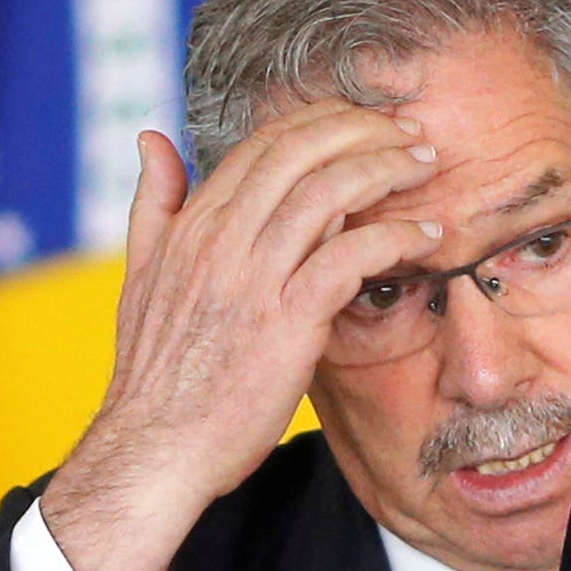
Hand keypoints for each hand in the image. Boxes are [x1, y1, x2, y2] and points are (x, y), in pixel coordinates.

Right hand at [41, 100, 443, 570]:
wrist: (155, 448)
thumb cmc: (156, 375)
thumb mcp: (141, 275)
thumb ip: (153, 205)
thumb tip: (152, 139)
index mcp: (192, 225)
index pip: (264, 143)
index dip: (322, 121)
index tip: (364, 122)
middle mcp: (221, 240)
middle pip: (300, 152)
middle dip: (363, 129)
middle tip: (409, 130)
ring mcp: (253, 278)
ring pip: (328, 191)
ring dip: (387, 168)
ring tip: (426, 164)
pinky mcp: (287, 321)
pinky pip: (350, 256)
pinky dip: (396, 235)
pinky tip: (429, 233)